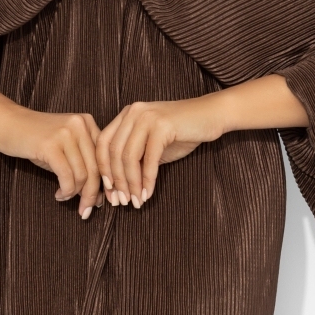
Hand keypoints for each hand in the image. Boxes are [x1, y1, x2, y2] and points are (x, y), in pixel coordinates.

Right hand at [0, 105, 106, 219]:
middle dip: (92, 195)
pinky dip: (66, 191)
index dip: (106, 183)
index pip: (104, 158)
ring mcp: (65, 134)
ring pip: (82, 175)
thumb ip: (83, 162)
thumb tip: (99, 195)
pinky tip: (59, 194)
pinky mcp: (50, 145)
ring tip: (65, 197)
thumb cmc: (36, 139)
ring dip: (75, 194)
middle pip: (95, 168)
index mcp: (88, 122)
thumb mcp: (65, 145)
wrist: (7, 123)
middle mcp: (80, 125)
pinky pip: (66, 176)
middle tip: (86, 210)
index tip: (102, 201)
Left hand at [97, 97, 222, 208]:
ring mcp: (147, 117)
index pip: (103, 143)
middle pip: (113, 152)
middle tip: (121, 202)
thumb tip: (118, 188)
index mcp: (126, 114)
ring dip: (131, 183)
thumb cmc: (182, 133)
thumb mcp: (152, 146)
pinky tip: (148, 193)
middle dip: (116, 181)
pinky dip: (148, 179)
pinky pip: (150, 158)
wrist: (211, 116)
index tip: (109, 191)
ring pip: (129, 156)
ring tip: (136, 201)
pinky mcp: (163, 125)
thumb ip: (134, 159)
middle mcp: (133, 112)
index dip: (103, 169)